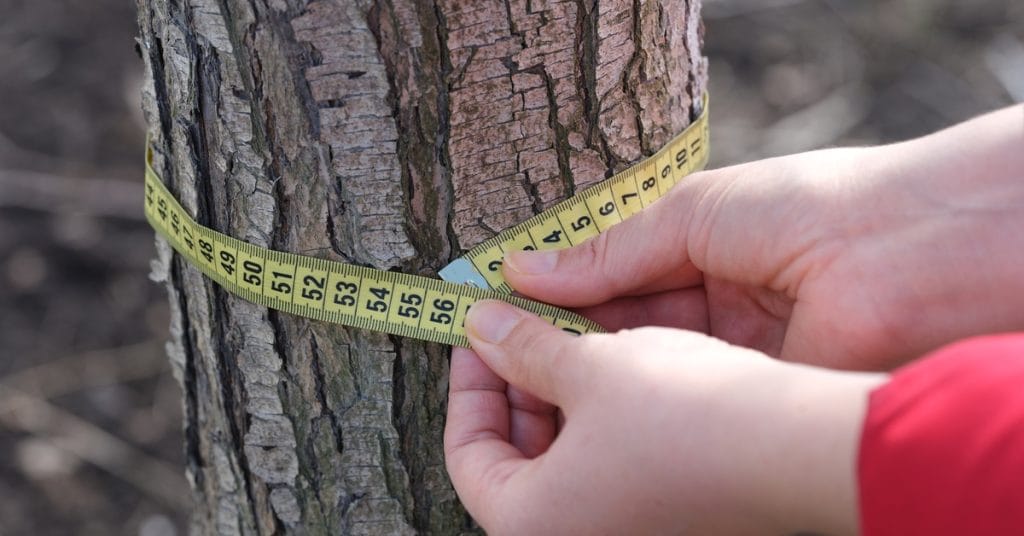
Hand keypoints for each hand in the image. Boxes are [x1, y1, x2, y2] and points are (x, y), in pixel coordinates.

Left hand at [445, 300, 883, 534]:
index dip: (470, 383)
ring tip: (575, 338)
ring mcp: (622, 532)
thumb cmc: (687, 416)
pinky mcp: (663, 519)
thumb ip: (521, 347)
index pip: (467, 453)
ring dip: (560, 398)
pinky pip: (607, 472)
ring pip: (564, 463)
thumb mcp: (590, 366)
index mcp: (531, 523)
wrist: (801, 450)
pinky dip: (600, 421)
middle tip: (526, 329)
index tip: (480, 334)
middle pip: (515, 460)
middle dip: (518, 386)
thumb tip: (479, 327)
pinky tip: (619, 368)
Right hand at [501, 105, 1023, 369]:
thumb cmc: (811, 207)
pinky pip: (684, 401)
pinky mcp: (754, 400)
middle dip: (565, 340)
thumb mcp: (692, 215)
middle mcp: (720, 311)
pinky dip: (636, 399)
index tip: (503, 309)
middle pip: (626, 332)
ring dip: (590, 373)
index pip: (617, 284)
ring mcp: (737, 360)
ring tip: (523, 373)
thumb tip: (523, 269)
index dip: (561, 298)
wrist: (909, 254)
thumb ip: (609, 251)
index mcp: (708, 255)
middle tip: (498, 347)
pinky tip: (585, 399)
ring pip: (648, 372)